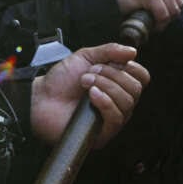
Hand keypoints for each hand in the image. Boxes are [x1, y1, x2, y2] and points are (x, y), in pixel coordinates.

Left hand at [31, 43, 150, 147]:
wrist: (41, 98)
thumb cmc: (60, 81)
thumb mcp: (86, 56)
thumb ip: (110, 51)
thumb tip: (133, 52)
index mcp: (118, 84)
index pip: (142, 77)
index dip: (130, 67)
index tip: (110, 62)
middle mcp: (118, 101)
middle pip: (135, 88)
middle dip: (112, 75)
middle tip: (90, 73)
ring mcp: (112, 118)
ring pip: (127, 102)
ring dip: (105, 86)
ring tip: (85, 83)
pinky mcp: (103, 132)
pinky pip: (116, 117)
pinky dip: (105, 102)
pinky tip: (91, 95)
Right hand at [112, 0, 182, 24]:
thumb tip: (177, 2)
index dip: (174, 4)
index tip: (165, 11)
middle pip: (178, 1)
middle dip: (170, 14)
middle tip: (159, 20)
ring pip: (172, 9)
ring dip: (164, 21)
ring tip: (155, 22)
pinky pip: (163, 14)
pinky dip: (159, 24)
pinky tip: (152, 24)